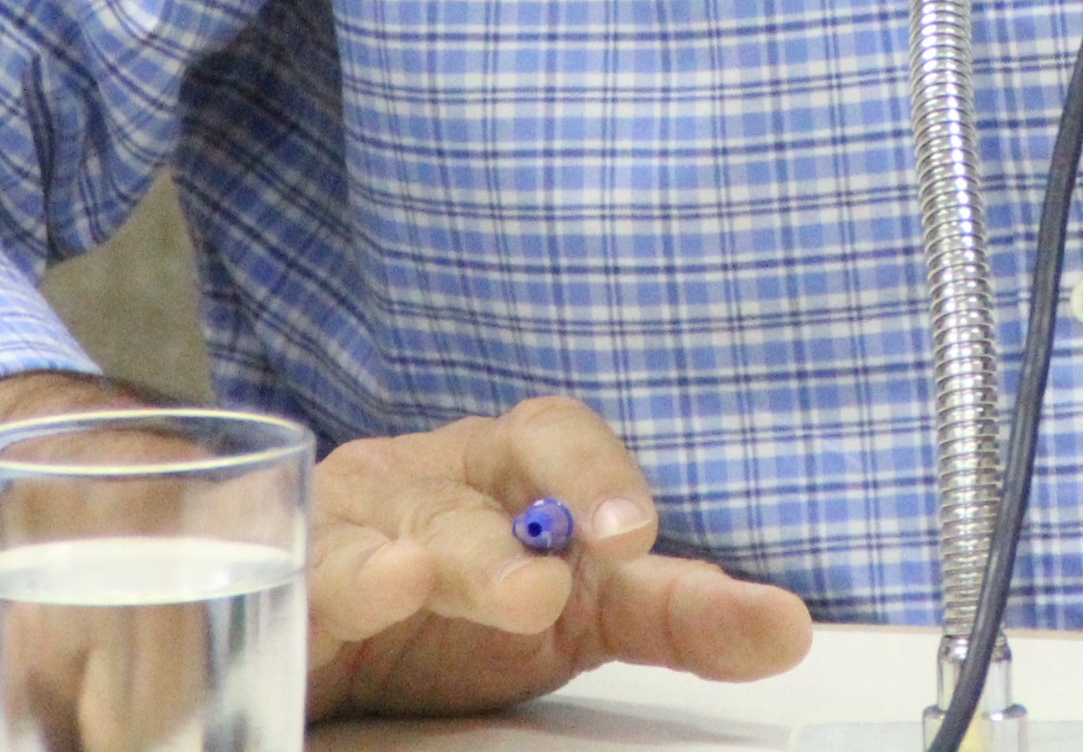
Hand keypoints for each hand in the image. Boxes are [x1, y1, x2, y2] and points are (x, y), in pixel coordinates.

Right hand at [303, 393, 812, 717]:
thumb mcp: (583, 616)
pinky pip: (315, 575)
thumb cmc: (464, 612)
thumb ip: (678, 613)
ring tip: (435, 579)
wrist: (331, 646)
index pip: (554, 437)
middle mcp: (426, 480)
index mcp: (504, 471)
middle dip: (506, 540)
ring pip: (396, 529)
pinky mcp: (293, 591)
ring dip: (436, 558)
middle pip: (471, 488)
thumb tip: (788, 627)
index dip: (595, 473)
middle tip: (545, 590)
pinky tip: (382, 583)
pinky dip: (347, 579)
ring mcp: (350, 529)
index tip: (634, 535)